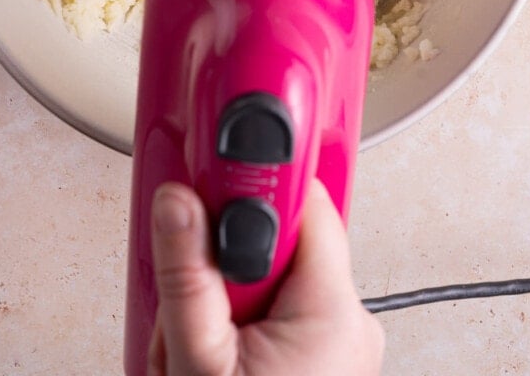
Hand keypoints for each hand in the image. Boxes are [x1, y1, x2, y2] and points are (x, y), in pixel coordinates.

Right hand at [149, 179, 383, 375]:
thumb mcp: (199, 360)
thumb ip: (187, 274)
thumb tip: (178, 200)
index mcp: (335, 312)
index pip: (302, 199)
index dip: (249, 183)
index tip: (213, 171)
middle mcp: (351, 321)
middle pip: (275, 239)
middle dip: (222, 260)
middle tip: (189, 300)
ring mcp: (340, 342)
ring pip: (270, 275)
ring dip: (225, 296)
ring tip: (198, 343)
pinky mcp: (325, 356)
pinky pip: (278, 309)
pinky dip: (243, 319)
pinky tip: (219, 352)